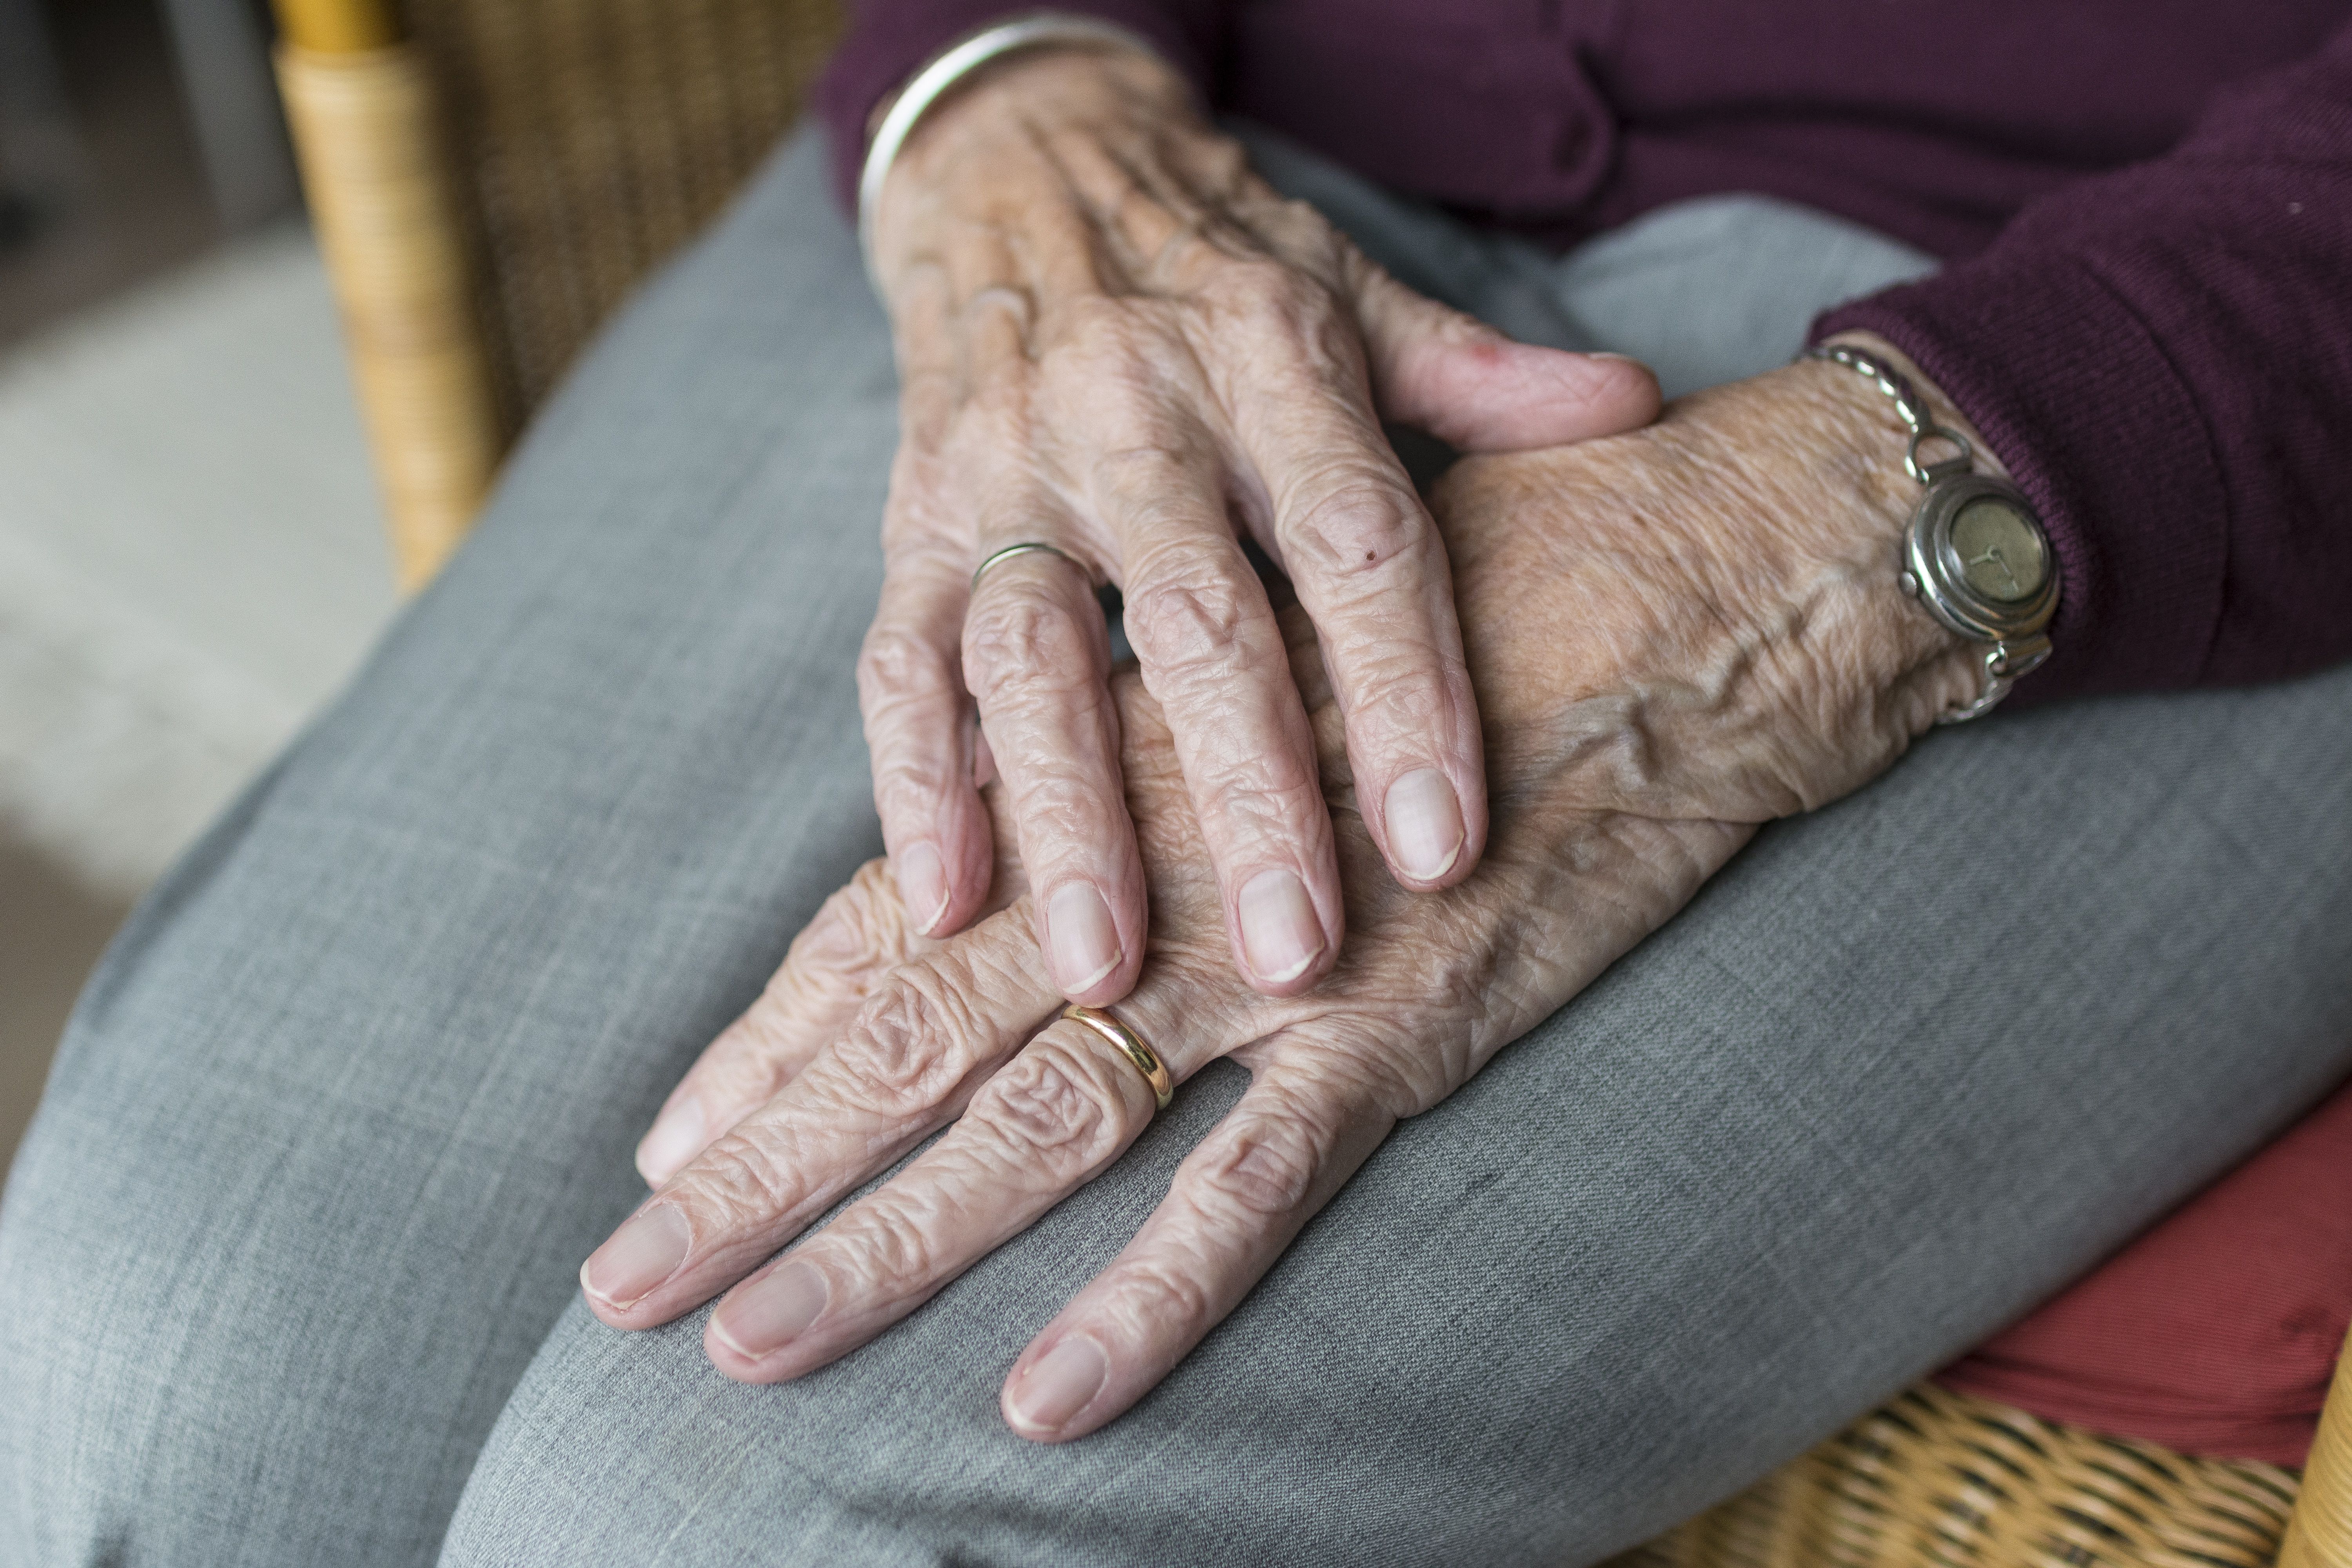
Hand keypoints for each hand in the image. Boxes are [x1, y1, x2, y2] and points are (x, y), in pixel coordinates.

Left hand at [593, 340, 1985, 1439]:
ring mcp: (1275, 960)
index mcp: (1121, 782)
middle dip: (761, 1169)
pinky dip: (1154, 1296)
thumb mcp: (1286, 649)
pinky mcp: (1408, 1025)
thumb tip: (1071, 818)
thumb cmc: (1477, 595)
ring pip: (1036, 1124)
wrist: (1689, 584)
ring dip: (885, 1244)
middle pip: (914, 1038)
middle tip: (623, 1285)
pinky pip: (1256, 1188)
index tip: (663, 1144)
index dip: (770, 1043)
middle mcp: (1159, 876)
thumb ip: (1169, 739)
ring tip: (744, 1346)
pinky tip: (1045, 1402)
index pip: (897, 926)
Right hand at [858, 43, 1658, 1003]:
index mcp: (1270, 361)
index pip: (1356, 540)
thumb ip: (1480, 375)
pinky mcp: (912, 520)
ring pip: (1033, 658)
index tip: (1444, 847)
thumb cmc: (1215, 262)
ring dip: (1070, 819)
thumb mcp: (1352, 292)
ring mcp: (1006, 470)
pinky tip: (946, 900)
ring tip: (1109, 969)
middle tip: (1295, 955)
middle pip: (1198, 623)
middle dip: (1246, 796)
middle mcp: (1132, 415)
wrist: (1022, 163)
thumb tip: (1635, 406)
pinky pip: (901, 660)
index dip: (1404, 694)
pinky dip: (917, 782)